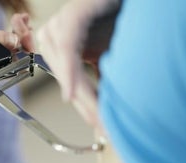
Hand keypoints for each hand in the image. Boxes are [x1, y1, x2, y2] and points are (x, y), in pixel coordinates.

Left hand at [36, 0, 116, 129]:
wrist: (130, 0)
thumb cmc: (119, 22)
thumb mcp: (109, 58)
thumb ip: (103, 83)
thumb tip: (105, 115)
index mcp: (60, 50)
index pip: (70, 84)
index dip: (85, 107)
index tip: (98, 126)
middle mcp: (55, 38)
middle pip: (66, 79)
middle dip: (85, 105)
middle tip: (102, 126)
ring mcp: (60, 26)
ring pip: (65, 68)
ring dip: (82, 95)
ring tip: (98, 116)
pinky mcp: (71, 17)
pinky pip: (67, 49)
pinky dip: (70, 73)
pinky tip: (72, 94)